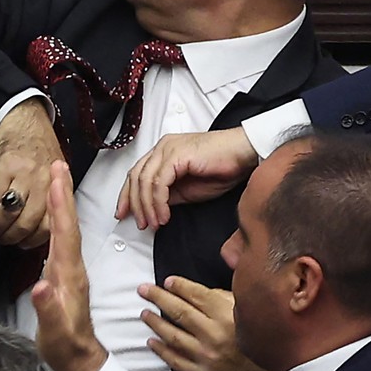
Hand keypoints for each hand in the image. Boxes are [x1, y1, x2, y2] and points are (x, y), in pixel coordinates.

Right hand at [0, 99, 63, 247]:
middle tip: (3, 240)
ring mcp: (26, 174)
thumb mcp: (52, 174)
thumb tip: (37, 227)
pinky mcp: (6, 166)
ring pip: (12, 213)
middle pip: (29, 222)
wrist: (26, 118)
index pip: (50, 224)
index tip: (23, 245)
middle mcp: (45, 182)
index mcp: (57, 186)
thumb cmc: (38, 148)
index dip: (34, 240)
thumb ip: (48, 198)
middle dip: (13, 237)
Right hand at [29, 161, 109, 370]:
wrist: (79, 360)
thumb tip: (40, 286)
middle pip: (68, 223)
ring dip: (61, 203)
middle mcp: (71, 267)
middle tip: (57, 164)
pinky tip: (53, 216)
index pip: (64, 232)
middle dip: (62, 193)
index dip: (60, 205)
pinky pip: (60, 240)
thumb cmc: (64, 346)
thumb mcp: (55, 331)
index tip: (56, 178)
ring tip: (55, 180)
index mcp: (68, 275)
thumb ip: (48, 308)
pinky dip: (57, 221)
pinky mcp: (62, 275)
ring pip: (65, 229)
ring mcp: (68, 271)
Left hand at [116, 127, 257, 229]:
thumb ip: (169, 195)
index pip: (136, 174)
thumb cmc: (223, 168)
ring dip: (147, 206)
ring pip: (144, 181)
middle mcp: (162, 148)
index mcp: (163, 152)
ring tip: (154, 223)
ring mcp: (167, 149)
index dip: (127, 195)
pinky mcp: (176, 155)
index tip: (125, 213)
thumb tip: (154, 208)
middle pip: (135, 177)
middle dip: (134, 204)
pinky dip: (159, 202)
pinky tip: (164, 215)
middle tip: (140, 222)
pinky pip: (159, 183)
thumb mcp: (189, 189)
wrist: (245, 154)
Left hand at [140, 276, 279, 370]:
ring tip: (145, 313)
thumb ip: (224, 299)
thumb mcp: (248, 313)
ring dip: (155, 323)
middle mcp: (216, 335)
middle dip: (158, 298)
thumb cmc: (259, 341)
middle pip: (180, 312)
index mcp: (228, 316)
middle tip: (144, 290)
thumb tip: (197, 291)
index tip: (166, 281)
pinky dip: (161, 350)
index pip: (197, 296)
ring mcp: (207, 356)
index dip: (179, 286)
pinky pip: (176, 361)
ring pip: (173, 336)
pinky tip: (152, 341)